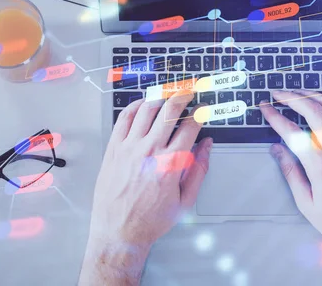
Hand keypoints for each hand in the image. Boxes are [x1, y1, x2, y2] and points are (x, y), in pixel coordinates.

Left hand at [80, 91, 211, 284]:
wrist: (119, 233)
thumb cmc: (151, 220)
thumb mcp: (185, 200)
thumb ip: (199, 169)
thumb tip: (207, 145)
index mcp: (171, 163)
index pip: (190, 127)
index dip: (200, 113)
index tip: (203, 109)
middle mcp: (150, 151)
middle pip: (169, 111)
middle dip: (182, 94)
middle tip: (189, 88)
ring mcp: (129, 148)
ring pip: (146, 109)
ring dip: (160, 96)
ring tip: (168, 92)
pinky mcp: (113, 149)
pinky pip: (123, 119)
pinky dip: (134, 106)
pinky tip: (143, 104)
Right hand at [261, 90, 321, 285]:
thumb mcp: (306, 203)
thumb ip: (290, 172)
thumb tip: (276, 150)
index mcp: (319, 166)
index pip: (291, 132)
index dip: (274, 116)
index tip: (265, 108)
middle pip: (313, 112)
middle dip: (292, 98)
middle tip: (279, 94)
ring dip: (316, 95)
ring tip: (301, 92)